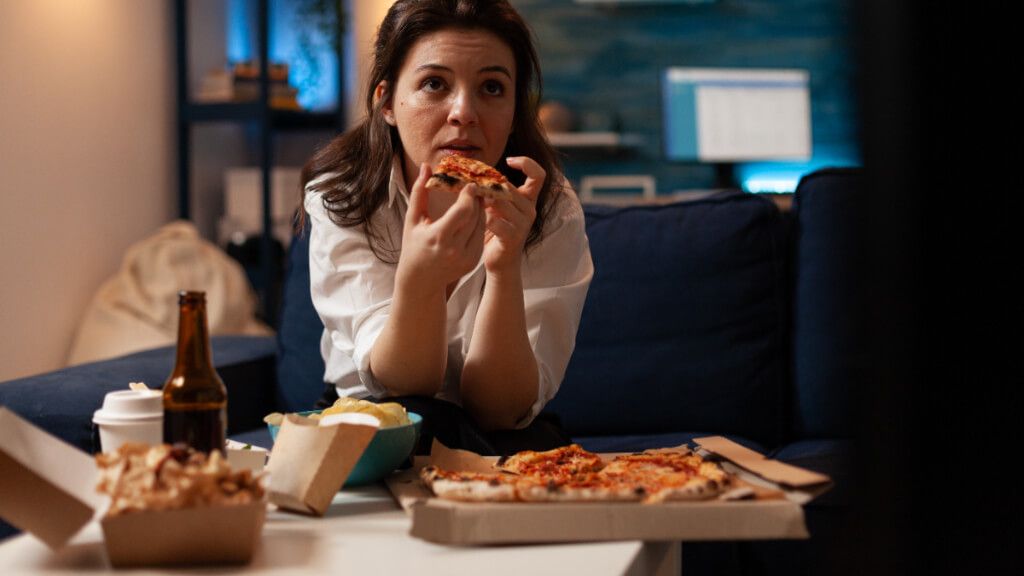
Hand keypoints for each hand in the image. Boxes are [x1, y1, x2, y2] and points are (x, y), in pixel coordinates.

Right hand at [396, 163, 485, 293]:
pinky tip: (474, 215)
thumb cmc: (413, 245)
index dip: (469, 195)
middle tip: (477, 186)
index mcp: (439, 237)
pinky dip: (479, 223)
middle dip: (476, 199)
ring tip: (476, 198)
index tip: (470, 184)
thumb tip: (426, 166)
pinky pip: (481, 236)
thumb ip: (419, 192)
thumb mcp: (413, 219)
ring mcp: (467, 257)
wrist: (420, 279)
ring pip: (481, 225)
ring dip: (480, 210)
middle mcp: (455, 249)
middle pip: (475, 216)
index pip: (463, 211)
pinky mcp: (474, 261)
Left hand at [482, 156, 543, 274]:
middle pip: (508, 187)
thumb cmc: (497, 230)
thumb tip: (478, 170)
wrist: (501, 262)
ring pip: (499, 201)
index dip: (526, 163)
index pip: (538, 174)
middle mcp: (530, 210)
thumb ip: (495, 189)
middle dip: (488, 186)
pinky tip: (479, 222)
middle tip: (473, 189)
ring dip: (483, 203)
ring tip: (476, 208)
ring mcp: (524, 224)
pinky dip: (483, 219)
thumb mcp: (498, 206)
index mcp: (529, 199)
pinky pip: (494, 220)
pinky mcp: (513, 237)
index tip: (508, 161)